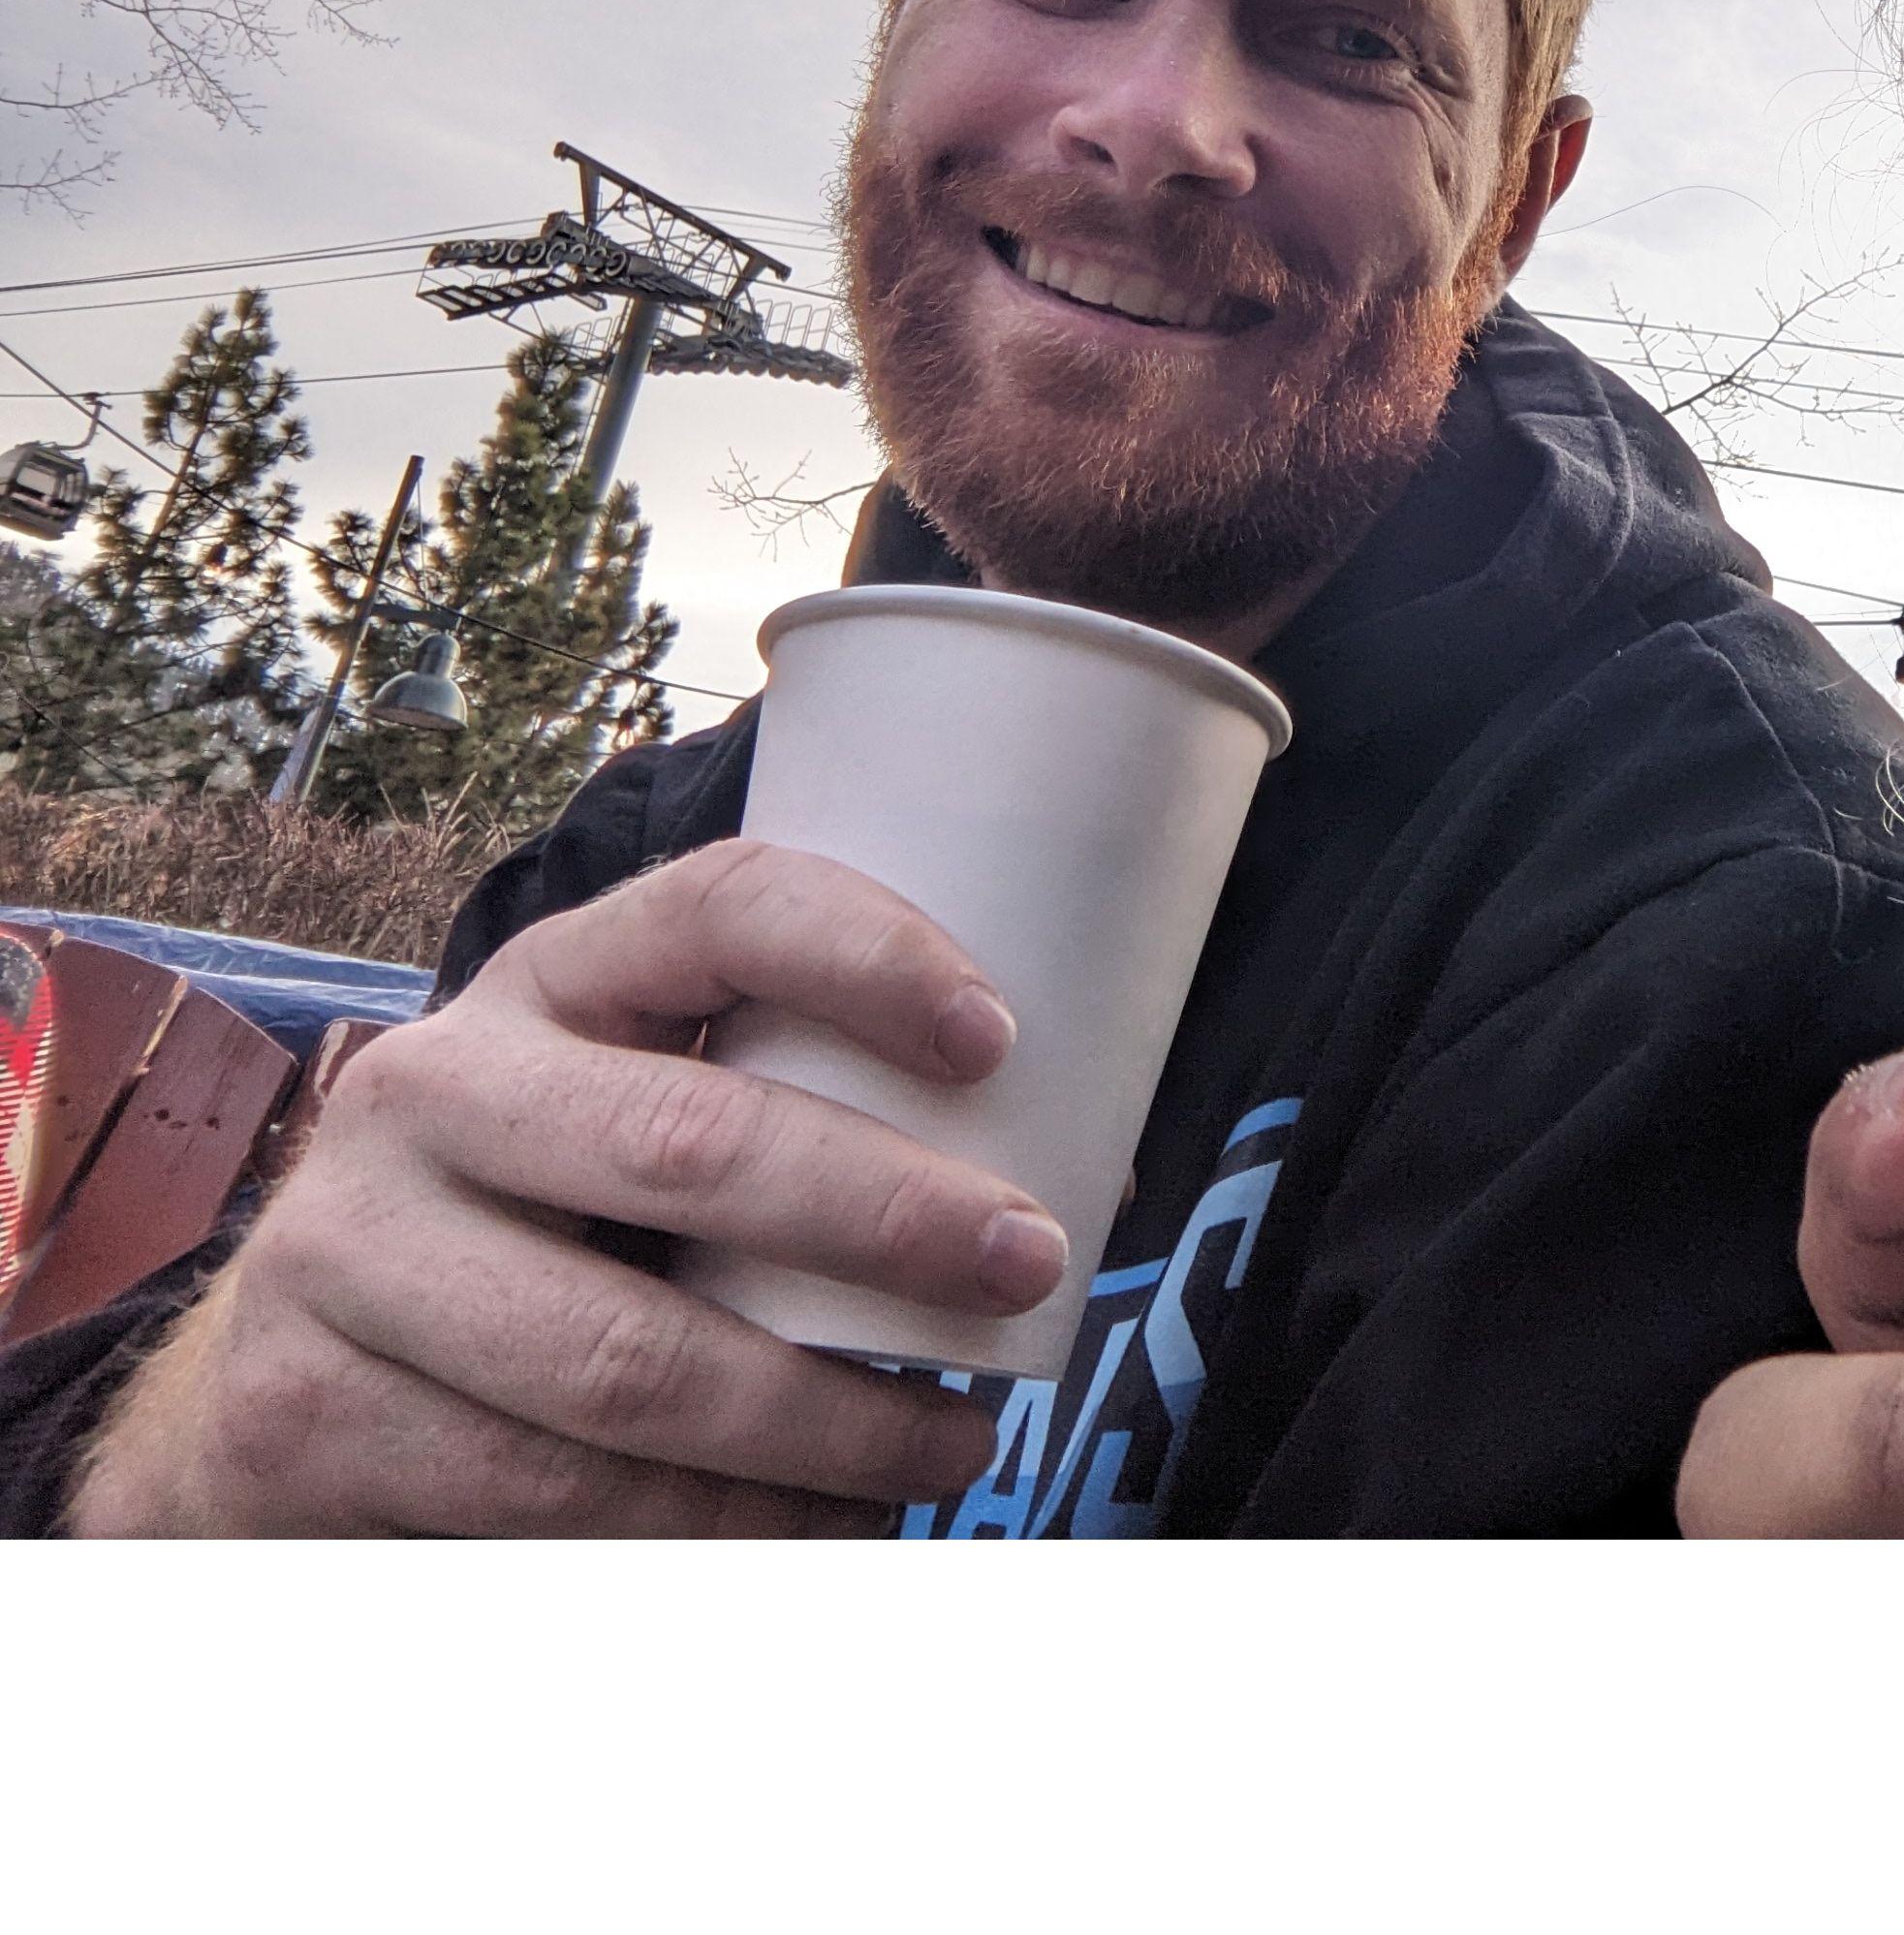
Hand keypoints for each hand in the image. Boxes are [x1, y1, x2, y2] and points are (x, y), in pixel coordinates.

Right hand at [67, 840, 1060, 1536]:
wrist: (288, 1357)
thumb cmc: (547, 1208)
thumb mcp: (632, 1103)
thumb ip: (784, 1095)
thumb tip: (1079, 1154)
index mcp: (548, 978)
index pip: (718, 906)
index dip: (863, 952)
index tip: (997, 1035)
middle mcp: (432, 1090)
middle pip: (689, 1146)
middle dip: (884, 1217)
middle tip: (1027, 1267)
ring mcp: (352, 1258)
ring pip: (628, 1363)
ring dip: (824, 1425)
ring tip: (955, 1446)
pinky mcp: (316, 1421)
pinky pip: (554, 1498)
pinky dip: (713, 1531)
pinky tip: (820, 1533)